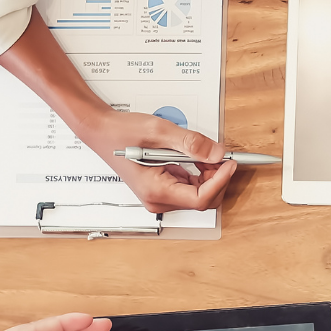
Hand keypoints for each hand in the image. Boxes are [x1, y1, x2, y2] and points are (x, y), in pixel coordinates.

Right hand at [83, 108, 236, 213]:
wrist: (101, 131)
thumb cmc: (121, 133)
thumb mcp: (160, 131)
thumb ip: (191, 143)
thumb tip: (216, 152)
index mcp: (156, 190)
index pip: (200, 199)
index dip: (220, 181)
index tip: (229, 163)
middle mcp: (157, 199)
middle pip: (202, 199)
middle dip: (216, 178)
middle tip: (221, 155)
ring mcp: (159, 196)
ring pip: (197, 194)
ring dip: (209, 174)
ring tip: (207, 152)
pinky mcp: (162, 188)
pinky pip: (189, 186)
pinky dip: (199, 172)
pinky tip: (196, 156)